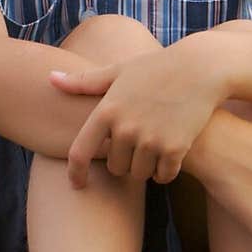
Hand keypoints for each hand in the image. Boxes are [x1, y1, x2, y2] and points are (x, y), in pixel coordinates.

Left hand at [50, 42, 223, 188]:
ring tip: (155, 147)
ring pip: (139, 174)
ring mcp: (151, 139)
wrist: (201, 68)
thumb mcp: (118, 71)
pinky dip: (166, 172)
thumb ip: (84, 81)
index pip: (80, 153)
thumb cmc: (156, 68)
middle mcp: (126, 128)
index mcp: (107, 110)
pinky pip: (163, 176)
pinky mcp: (175, 148)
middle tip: (137, 146)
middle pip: (115, 168)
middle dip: (124, 162)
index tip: (78, 184)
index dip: (75, 173)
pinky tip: (171, 156)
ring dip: (146, 167)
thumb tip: (50, 79)